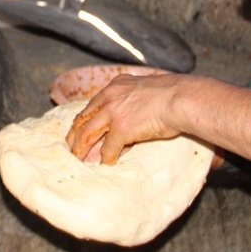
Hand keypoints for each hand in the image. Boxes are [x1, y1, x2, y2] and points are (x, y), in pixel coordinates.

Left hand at [65, 73, 186, 165]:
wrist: (180, 98)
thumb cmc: (172, 95)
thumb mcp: (146, 90)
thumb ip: (132, 100)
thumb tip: (130, 118)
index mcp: (115, 86)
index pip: (91, 105)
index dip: (83, 119)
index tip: (78, 129)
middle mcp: (109, 97)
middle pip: (83, 119)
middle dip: (75, 136)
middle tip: (69, 148)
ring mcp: (113, 112)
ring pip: (88, 134)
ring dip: (81, 149)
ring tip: (78, 160)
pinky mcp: (120, 128)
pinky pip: (108, 149)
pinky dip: (105, 159)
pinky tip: (106, 165)